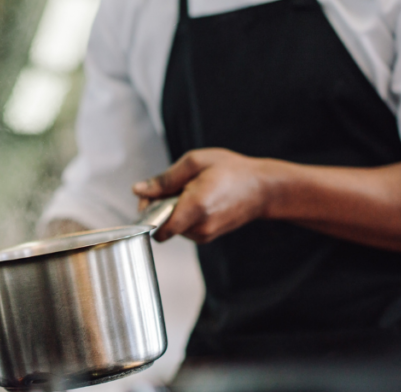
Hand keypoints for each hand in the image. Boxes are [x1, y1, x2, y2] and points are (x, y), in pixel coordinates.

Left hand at [133, 148, 286, 243]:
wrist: (262, 189)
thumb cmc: (231, 170)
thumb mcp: (195, 162)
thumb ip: (164, 179)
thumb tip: (139, 190)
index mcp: (195, 207)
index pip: (157, 228)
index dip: (147, 213)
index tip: (152, 196)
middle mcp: (199, 227)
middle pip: (162, 226)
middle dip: (160, 207)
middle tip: (175, 187)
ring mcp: (205, 235)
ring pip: (172, 227)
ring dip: (173, 211)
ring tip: (192, 191)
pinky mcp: (207, 237)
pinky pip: (184, 229)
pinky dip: (184, 216)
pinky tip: (199, 200)